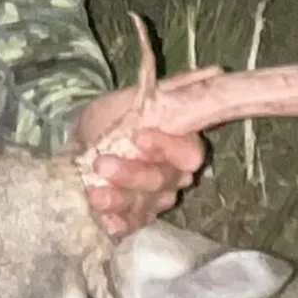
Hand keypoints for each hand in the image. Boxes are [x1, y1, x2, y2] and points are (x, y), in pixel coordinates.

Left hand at [72, 86, 205, 235]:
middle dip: (132, 174)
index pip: (188, 153)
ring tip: (94, 194)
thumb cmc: (111, 119)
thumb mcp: (134, 99)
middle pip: (162, 181)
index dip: (166, 147)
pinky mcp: (134, 217)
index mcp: (179, 146)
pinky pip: (132, 225)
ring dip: (120, 201)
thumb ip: (174, 90)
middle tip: (101, 163)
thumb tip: (216, 73)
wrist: (80, 143)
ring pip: (145, 205)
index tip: (138, 136)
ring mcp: (154, 199)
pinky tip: (105, 220)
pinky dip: (119, 224)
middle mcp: (172, 176)